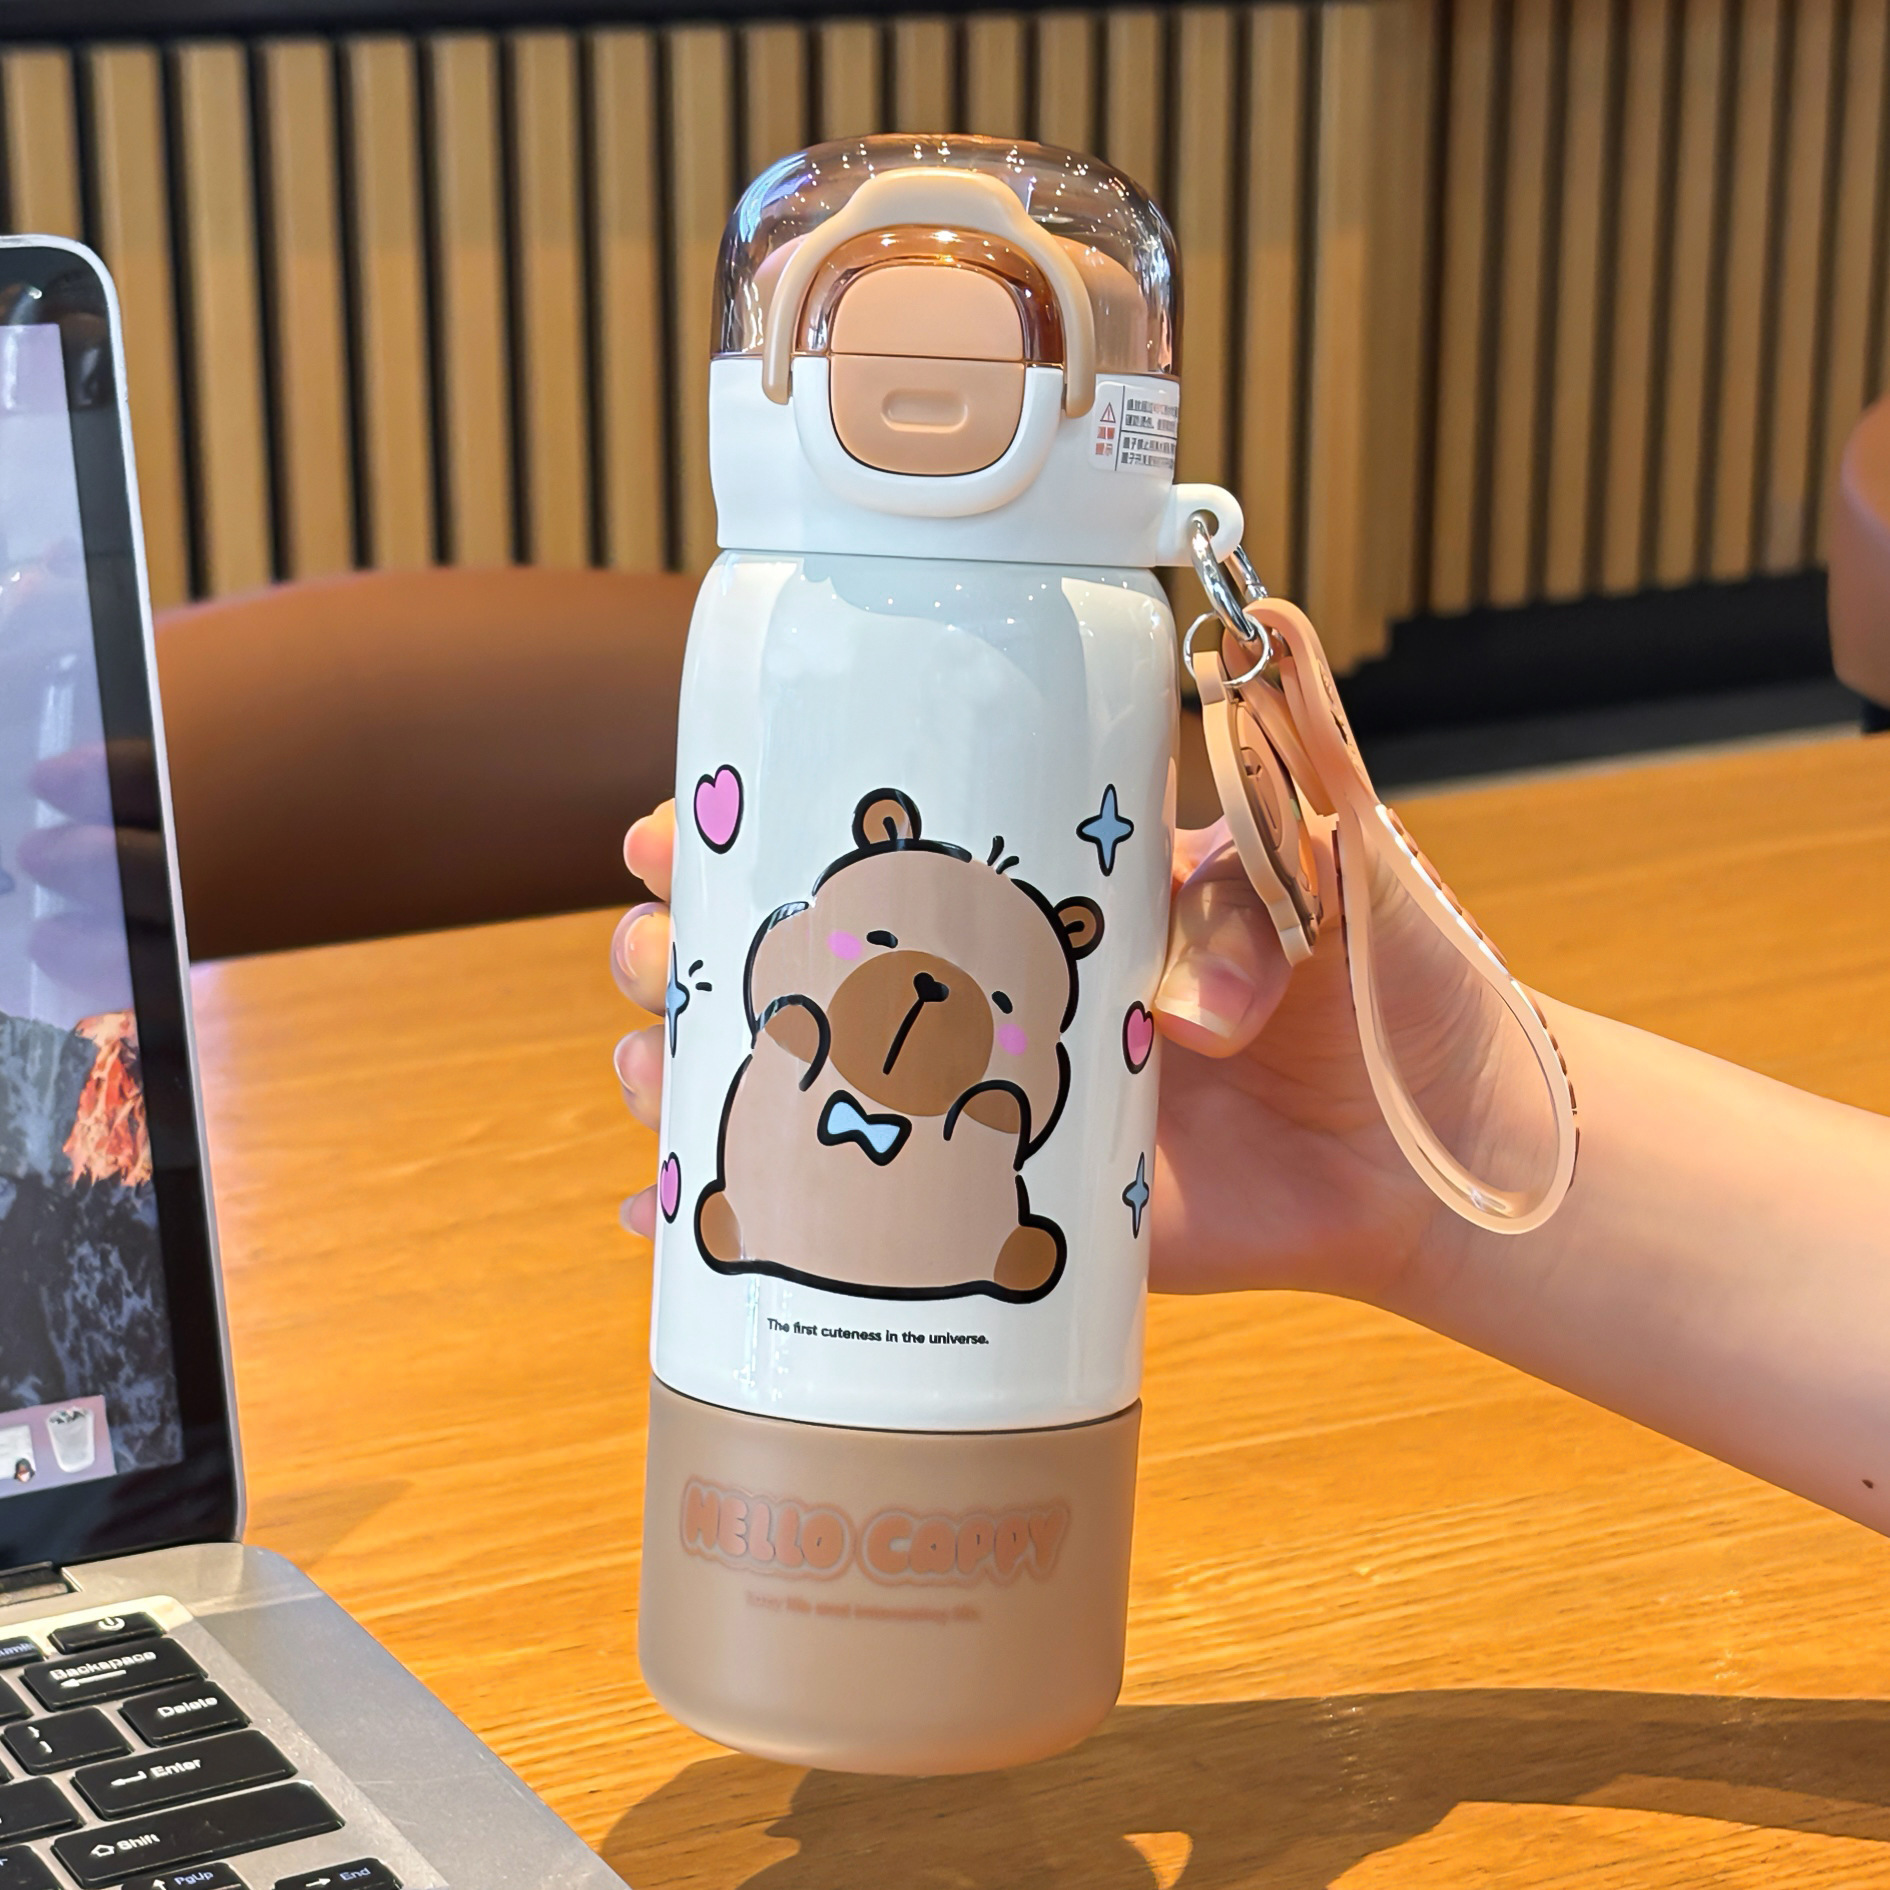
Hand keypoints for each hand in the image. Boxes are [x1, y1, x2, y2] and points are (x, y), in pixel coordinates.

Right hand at [611, 801, 1457, 1301]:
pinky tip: (672, 1218)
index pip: (875, 846)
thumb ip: (1294, 737)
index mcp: (1037, 893)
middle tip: (656, 940)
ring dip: (697, 1068)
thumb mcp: (1331, 841)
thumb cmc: (1385, 984)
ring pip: (808, 1082)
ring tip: (646, 1065)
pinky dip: (766, 1227)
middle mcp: (986, 995)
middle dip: (696, 943)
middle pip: (805, 962)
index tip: (682, 819)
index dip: (764, 829)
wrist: (1436, 1153)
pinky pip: (869, 1226)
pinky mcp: (1008, 1214)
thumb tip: (1260, 619)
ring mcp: (985, 1107)